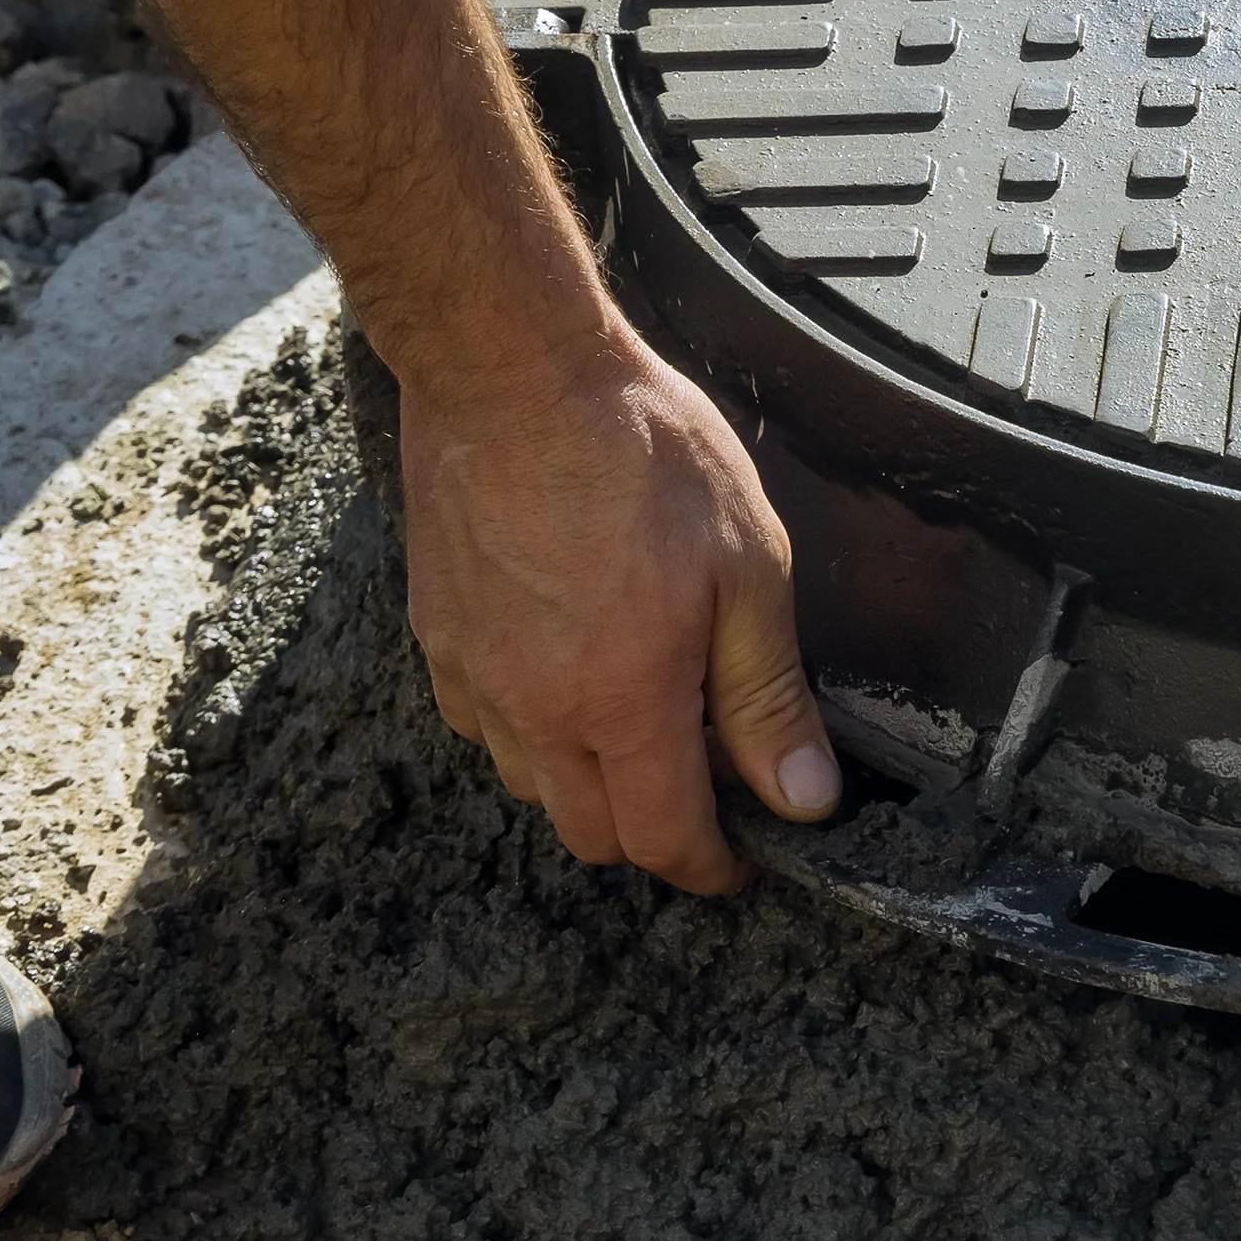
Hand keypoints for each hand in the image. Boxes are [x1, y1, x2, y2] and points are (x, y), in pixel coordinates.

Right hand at [398, 324, 841, 890]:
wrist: (511, 373)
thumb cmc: (640, 455)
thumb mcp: (748, 570)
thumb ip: (769, 698)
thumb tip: (804, 798)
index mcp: (620, 705)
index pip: (662, 841)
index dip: (711, 866)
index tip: (745, 859)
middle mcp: (534, 712)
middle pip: (591, 831)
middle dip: (654, 832)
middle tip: (708, 781)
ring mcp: (473, 676)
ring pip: (532, 784)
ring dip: (591, 782)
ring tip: (644, 719)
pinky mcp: (436, 636)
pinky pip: (485, 724)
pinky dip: (533, 729)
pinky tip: (571, 671)